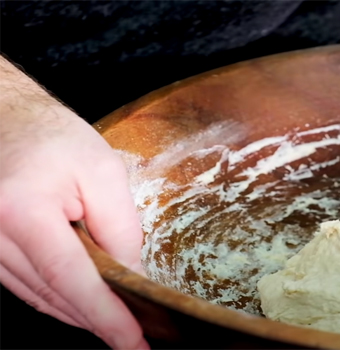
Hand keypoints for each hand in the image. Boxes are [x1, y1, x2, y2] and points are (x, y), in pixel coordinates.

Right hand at [0, 57, 147, 348]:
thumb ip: (119, 226)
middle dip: (98, 319)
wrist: (3, 116)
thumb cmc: (52, 136)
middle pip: (53, 294)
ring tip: (117, 321)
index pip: (70, 279)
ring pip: (37, 296)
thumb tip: (132, 276)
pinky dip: (55, 297)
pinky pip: (22, 285)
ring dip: (77, 312)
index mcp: (22, 210)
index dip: (105, 316)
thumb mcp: (102, 170)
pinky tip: (83, 302)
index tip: (134, 343)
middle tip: (139, 335)